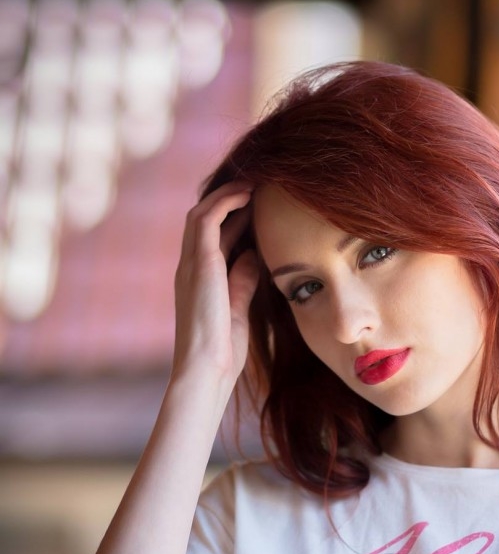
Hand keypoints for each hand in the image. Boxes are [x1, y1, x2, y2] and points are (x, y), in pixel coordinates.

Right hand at [171, 182, 259, 389]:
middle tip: (254, 188)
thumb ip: (242, 281)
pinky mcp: (200, 264)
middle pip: (202, 221)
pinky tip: (247, 194)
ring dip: (226, 195)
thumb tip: (253, 256)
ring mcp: (191, 265)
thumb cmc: (222, 350)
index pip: (211, 239)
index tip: (255, 208)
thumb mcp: (238, 309)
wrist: (206, 369)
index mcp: (197, 281)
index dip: (231, 220)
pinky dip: (225, 202)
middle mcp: (189, 268)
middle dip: (225, 201)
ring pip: (201, 214)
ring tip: (252, 184)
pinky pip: (207, 220)